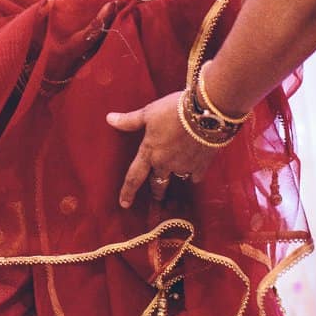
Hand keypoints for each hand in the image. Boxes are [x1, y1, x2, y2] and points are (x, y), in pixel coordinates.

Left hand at [106, 93, 221, 207]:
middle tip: (157, 195)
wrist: (206, 114)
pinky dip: (194, 173)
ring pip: (178, 178)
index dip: (128, 192)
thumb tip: (109, 119)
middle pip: (158, 184)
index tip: (124, 204)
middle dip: (157, 191)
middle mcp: (166, 164)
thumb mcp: (149, 113)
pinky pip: (196, 176)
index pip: (134, 177)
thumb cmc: (174, 110)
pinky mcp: (202, 165)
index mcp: (150, 153)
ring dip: (176, 178)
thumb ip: (130, 121)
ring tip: (177, 176)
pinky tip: (196, 170)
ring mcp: (185, 166)